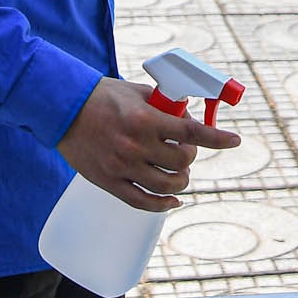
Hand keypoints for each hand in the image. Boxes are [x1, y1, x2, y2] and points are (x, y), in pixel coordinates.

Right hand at [56, 77, 239, 213]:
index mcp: (145, 119)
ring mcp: (122, 167)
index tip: (235, 140)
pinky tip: (173, 200)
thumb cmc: (101, 96)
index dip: (217, 138)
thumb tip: (187, 115)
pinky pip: (142, 202)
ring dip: (180, 181)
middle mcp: (136, 146)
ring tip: (179, 174)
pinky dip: (163, 205)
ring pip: (166, 186)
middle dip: (190, 156)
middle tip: (186, 150)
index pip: (192, 132)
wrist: (62, 108)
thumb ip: (163, 105)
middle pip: (181, 161)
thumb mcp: (136, 92)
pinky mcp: (109, 182)